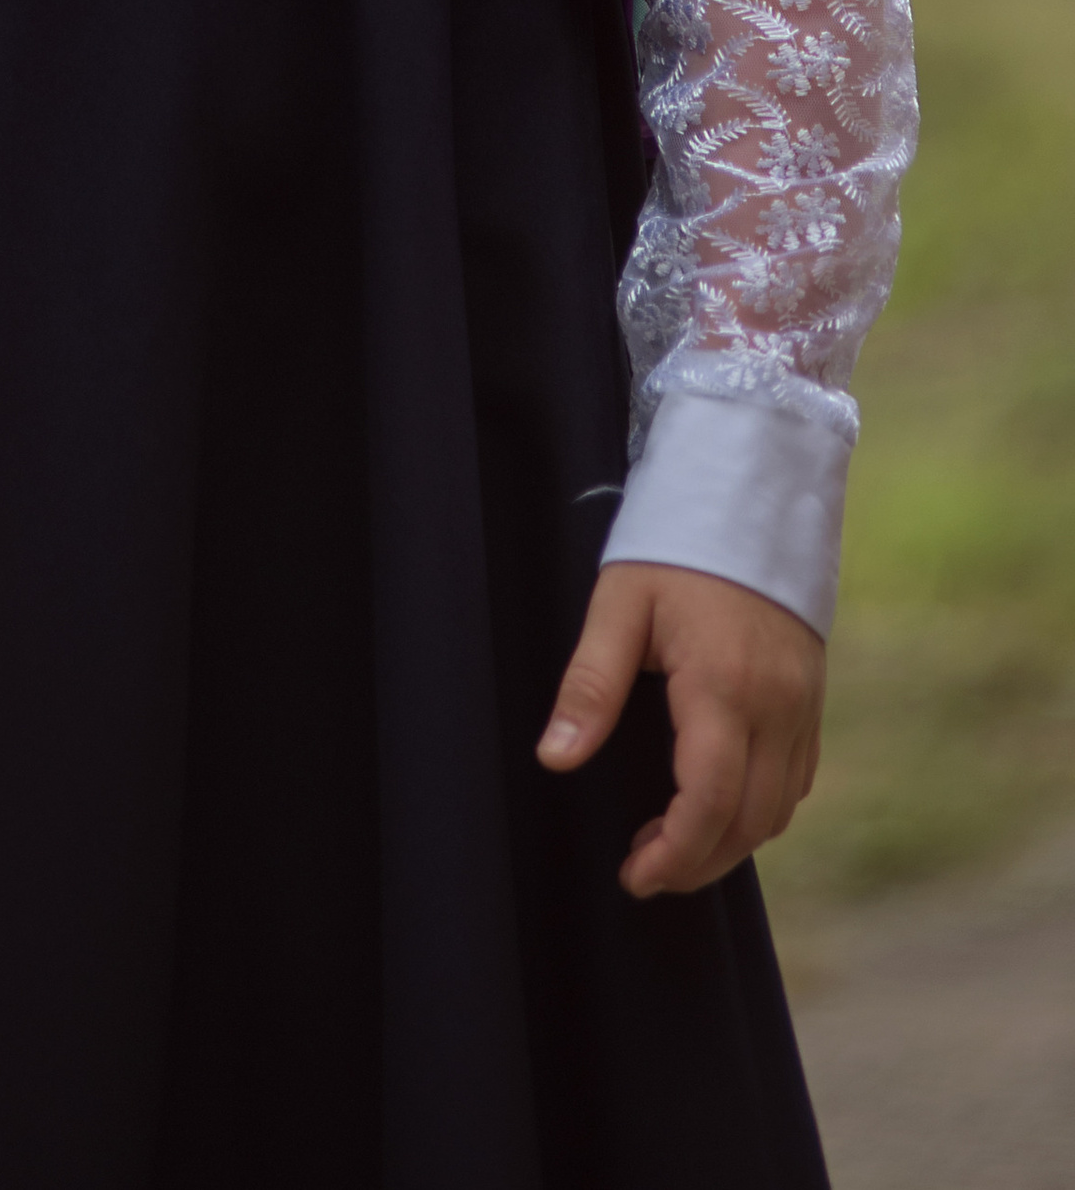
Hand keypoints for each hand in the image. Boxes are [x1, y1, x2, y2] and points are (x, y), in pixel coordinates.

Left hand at [539, 561, 825, 897]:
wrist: (750, 493)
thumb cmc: (675, 545)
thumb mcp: (619, 604)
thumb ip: (590, 686)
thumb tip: (556, 757)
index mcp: (724, 686)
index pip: (708, 802)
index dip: (674, 854)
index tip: (636, 875)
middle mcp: (776, 706)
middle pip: (749, 821)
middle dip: (699, 862)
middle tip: (647, 871)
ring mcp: (803, 704)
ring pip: (779, 809)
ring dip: (731, 842)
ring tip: (674, 844)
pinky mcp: (812, 697)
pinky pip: (797, 779)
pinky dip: (761, 809)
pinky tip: (720, 805)